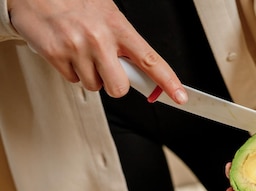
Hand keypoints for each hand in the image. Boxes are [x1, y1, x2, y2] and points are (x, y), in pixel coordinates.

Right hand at [7, 0, 186, 102]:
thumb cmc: (74, 1)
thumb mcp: (107, 13)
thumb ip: (124, 42)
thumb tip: (141, 69)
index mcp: (118, 26)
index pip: (151, 60)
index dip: (168, 81)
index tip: (180, 96)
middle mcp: (99, 38)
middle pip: (119, 87)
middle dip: (115, 84)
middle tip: (107, 67)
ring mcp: (77, 48)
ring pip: (94, 86)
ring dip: (90, 74)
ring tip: (82, 51)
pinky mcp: (55, 55)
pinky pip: (73, 80)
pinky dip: (71, 70)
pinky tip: (68, 51)